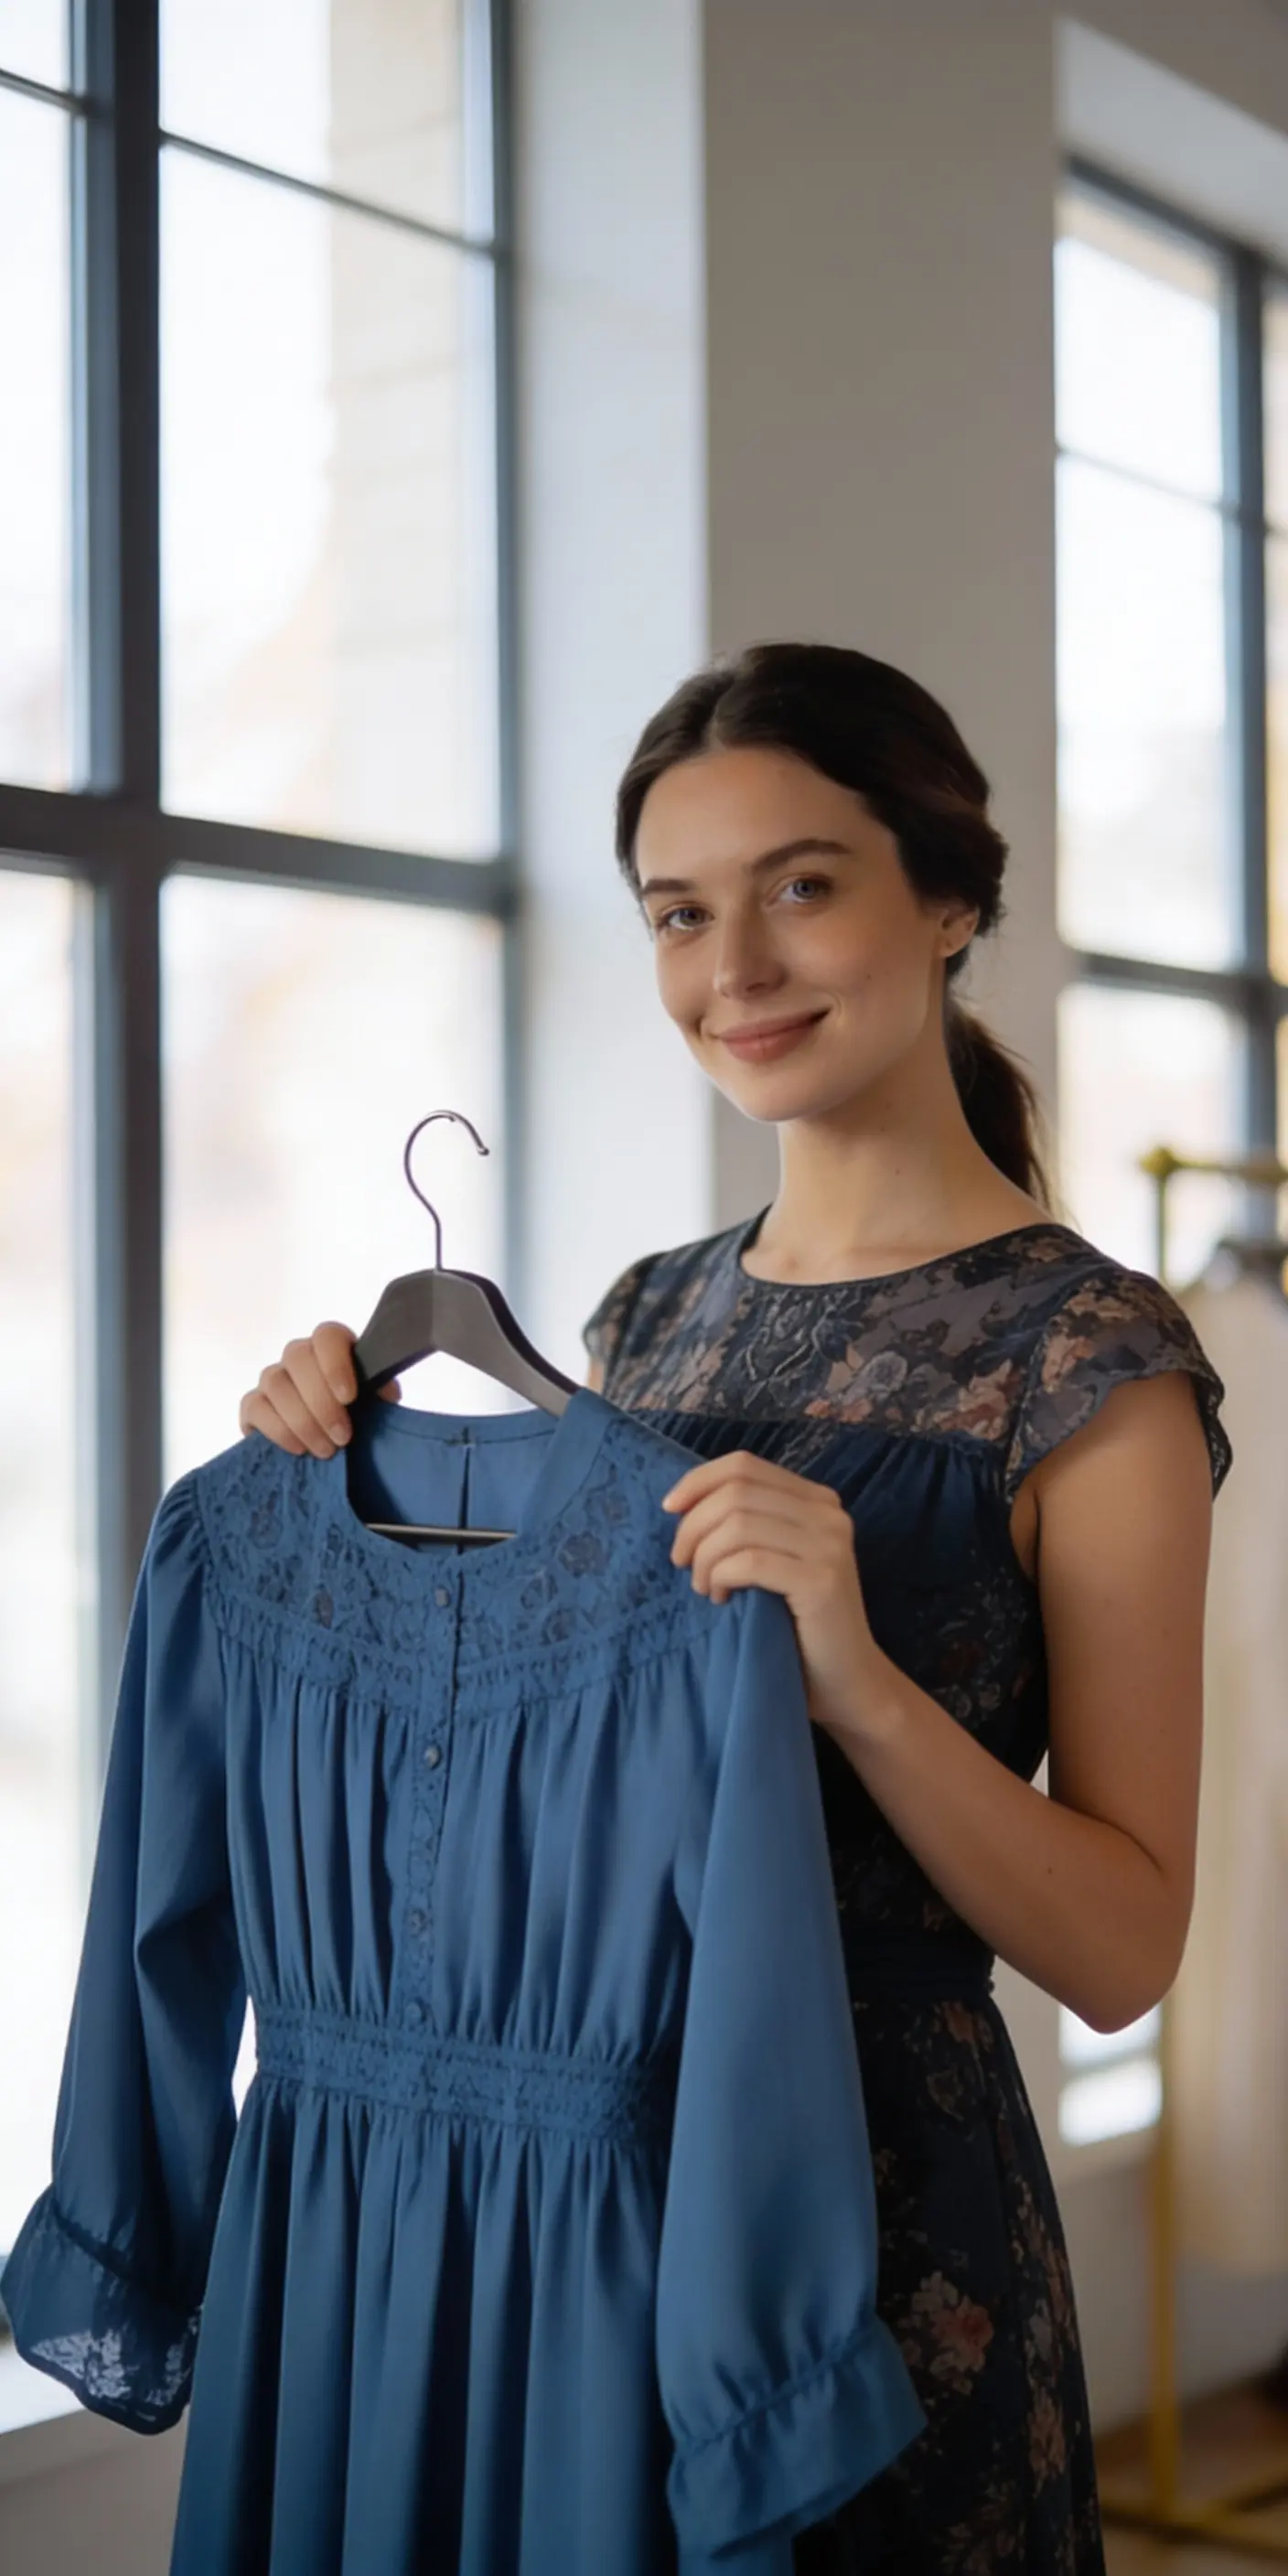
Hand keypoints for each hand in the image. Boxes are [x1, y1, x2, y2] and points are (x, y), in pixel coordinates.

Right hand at [237, 1322, 400, 1457]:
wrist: (332, 1443)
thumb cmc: (359, 1416)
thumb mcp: (378, 1404)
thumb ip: (382, 1393)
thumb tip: (386, 1392)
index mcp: (332, 1346)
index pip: (327, 1336)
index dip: (335, 1364)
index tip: (349, 1398)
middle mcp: (298, 1355)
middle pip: (297, 1357)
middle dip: (320, 1401)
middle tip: (342, 1437)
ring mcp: (272, 1377)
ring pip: (275, 1383)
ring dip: (302, 1421)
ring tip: (326, 1450)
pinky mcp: (253, 1404)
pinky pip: (255, 1407)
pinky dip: (277, 1430)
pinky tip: (298, 1448)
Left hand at [660, 1450, 883, 1736]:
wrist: (846, 1682)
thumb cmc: (797, 1625)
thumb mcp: (773, 1560)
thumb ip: (747, 1524)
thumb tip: (683, 1502)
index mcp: (817, 1500)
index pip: (744, 1464)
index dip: (698, 1482)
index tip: (669, 1510)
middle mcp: (829, 1514)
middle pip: (736, 1491)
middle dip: (694, 1526)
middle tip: (681, 1563)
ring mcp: (829, 1545)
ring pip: (737, 1524)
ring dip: (705, 1556)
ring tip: (703, 1587)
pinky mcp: (821, 1580)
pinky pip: (749, 1561)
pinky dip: (721, 1576)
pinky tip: (720, 1599)